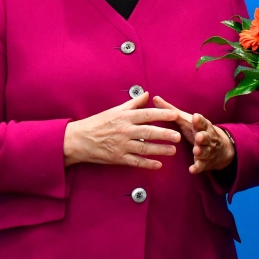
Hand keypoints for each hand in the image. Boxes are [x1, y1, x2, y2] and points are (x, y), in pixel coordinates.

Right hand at [63, 92, 180, 168]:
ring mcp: (122, 145)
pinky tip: (158, 165)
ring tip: (173, 150)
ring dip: (160, 150)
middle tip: (178, 136)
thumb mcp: (115, 110)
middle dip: (165, 134)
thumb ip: (133, 103)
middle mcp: (124, 131)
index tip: (174, 115)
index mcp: (124, 117)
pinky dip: (148, 164)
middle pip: (149, 132)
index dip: (161, 115)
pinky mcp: (118, 158)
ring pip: (145, 148)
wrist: (79, 139)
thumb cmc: (97, 123)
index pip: (146, 114)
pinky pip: (136, 162)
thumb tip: (147, 94)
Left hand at [152, 96, 233, 173]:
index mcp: (202, 125)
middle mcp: (207, 137)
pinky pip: (202, 165)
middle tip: (199, 136)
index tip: (196, 117)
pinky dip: (198, 167)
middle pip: (206, 137)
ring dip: (201, 151)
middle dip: (203, 137)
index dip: (199, 120)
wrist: (220, 148)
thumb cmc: (196, 130)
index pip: (201, 122)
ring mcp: (208, 150)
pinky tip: (192, 169)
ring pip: (206, 151)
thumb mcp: (186, 120)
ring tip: (196, 151)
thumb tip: (154, 98)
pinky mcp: (205, 162)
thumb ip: (171, 111)